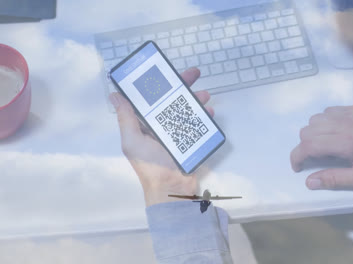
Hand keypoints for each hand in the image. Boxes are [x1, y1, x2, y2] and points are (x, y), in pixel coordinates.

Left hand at [109, 68, 213, 205]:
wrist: (172, 189)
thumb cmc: (150, 166)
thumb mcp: (133, 142)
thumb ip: (126, 118)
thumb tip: (115, 95)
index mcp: (144, 124)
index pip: (150, 97)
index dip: (158, 83)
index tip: (166, 71)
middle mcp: (160, 125)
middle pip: (171, 99)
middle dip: (183, 85)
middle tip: (194, 73)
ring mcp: (176, 132)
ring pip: (186, 109)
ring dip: (196, 99)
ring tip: (205, 95)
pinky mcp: (189, 139)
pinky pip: (197, 123)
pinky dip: (204, 116)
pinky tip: (209, 112)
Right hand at [290, 106, 352, 189]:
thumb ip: (336, 179)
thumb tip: (311, 182)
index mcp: (346, 144)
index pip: (308, 145)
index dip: (296, 157)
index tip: (298, 167)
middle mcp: (343, 125)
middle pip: (306, 131)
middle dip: (305, 147)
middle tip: (315, 159)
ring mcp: (347, 114)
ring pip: (314, 119)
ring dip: (313, 134)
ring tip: (325, 146)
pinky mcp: (352, 108)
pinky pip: (327, 111)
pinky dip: (324, 122)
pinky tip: (335, 132)